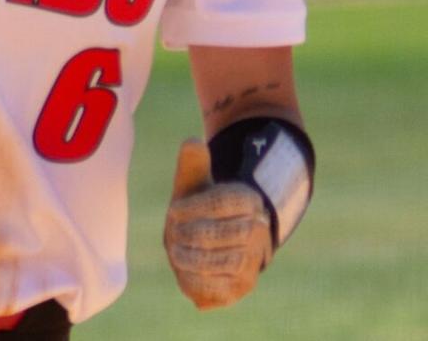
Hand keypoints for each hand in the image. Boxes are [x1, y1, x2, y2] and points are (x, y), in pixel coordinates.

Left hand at [164, 139, 272, 309]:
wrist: (214, 243)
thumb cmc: (199, 207)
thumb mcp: (194, 182)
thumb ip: (192, 163)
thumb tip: (192, 142)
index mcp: (248, 199)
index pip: (222, 201)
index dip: (192, 208)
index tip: (172, 210)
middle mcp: (258, 230)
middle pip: (217, 234)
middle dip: (187, 234)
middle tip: (172, 234)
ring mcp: (253, 260)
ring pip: (219, 262)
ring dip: (189, 258)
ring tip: (176, 251)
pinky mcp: (242, 287)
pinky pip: (217, 288)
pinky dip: (195, 280)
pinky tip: (183, 270)